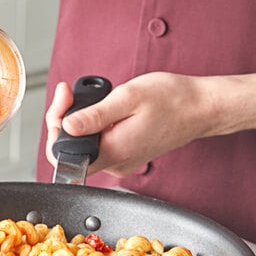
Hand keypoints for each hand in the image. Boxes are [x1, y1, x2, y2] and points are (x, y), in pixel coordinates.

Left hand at [45, 73, 212, 177]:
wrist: (200, 109)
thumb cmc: (172, 100)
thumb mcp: (129, 97)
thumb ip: (95, 115)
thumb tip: (67, 126)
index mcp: (114, 151)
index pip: (63, 155)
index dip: (55, 128)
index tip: (64, 101)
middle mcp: (116, 162)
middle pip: (71, 149)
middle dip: (65, 118)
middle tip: (72, 93)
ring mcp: (121, 161)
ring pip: (84, 146)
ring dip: (81, 121)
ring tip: (97, 99)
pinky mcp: (126, 155)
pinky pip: (99, 144)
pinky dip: (96, 126)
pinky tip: (108, 111)